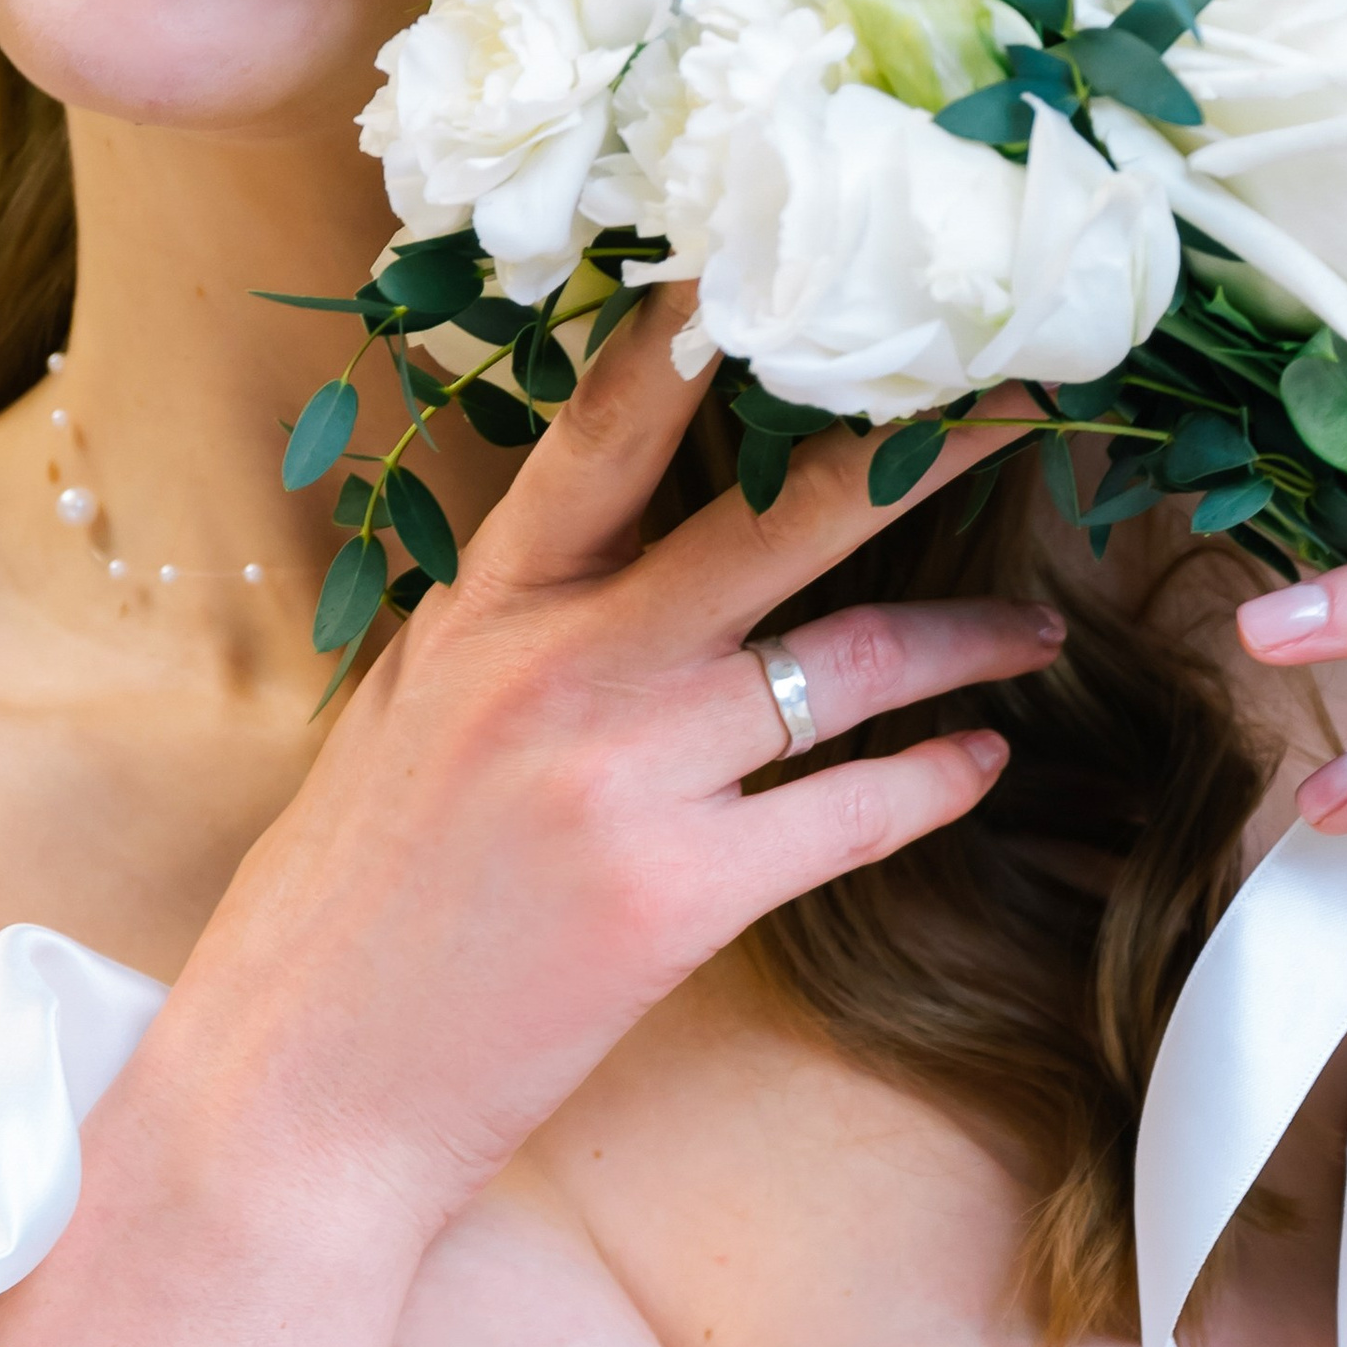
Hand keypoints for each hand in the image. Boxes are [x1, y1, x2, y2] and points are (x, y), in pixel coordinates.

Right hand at [155, 296, 1057, 1241]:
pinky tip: (981, 765)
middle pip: (777, 522)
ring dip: (966, 647)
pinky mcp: (678, 897)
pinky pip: (854, 813)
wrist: (307, 1088)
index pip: (605, 433)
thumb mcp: (408, 713)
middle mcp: (558, 666)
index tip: (795, 259)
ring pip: (846, 667)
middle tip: (1029, 400)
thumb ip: (507, 621)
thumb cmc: (350, 903)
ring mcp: (624, 778)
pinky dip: (936, 782)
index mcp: (485, 607)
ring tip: (1038, 633)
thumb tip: (601, 546)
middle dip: (919, 455)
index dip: (700, 335)